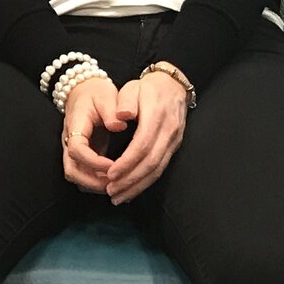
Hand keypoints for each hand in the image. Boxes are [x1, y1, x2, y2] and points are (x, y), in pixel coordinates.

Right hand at [60, 75, 130, 194]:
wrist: (83, 91)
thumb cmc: (95, 93)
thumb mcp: (105, 95)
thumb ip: (112, 110)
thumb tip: (119, 125)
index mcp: (75, 125)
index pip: (76, 150)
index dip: (94, 162)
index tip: (113, 165)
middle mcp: (69, 141)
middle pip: (71, 170)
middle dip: (92, 181)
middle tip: (115, 182)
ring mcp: (72, 149)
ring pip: (75, 175)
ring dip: (94, 184)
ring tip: (116, 183)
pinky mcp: (80, 155)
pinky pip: (83, 173)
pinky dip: (95, 181)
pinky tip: (113, 180)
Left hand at [104, 71, 190, 205]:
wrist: (173, 86)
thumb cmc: (148, 88)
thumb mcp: (133, 87)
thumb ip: (125, 101)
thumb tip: (121, 116)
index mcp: (157, 116)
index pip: (142, 145)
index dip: (126, 162)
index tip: (110, 174)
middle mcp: (169, 132)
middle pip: (151, 163)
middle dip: (130, 180)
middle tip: (111, 191)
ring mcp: (173, 141)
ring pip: (157, 169)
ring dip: (138, 186)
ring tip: (118, 197)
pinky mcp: (173, 147)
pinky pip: (161, 168)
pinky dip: (146, 182)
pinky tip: (132, 190)